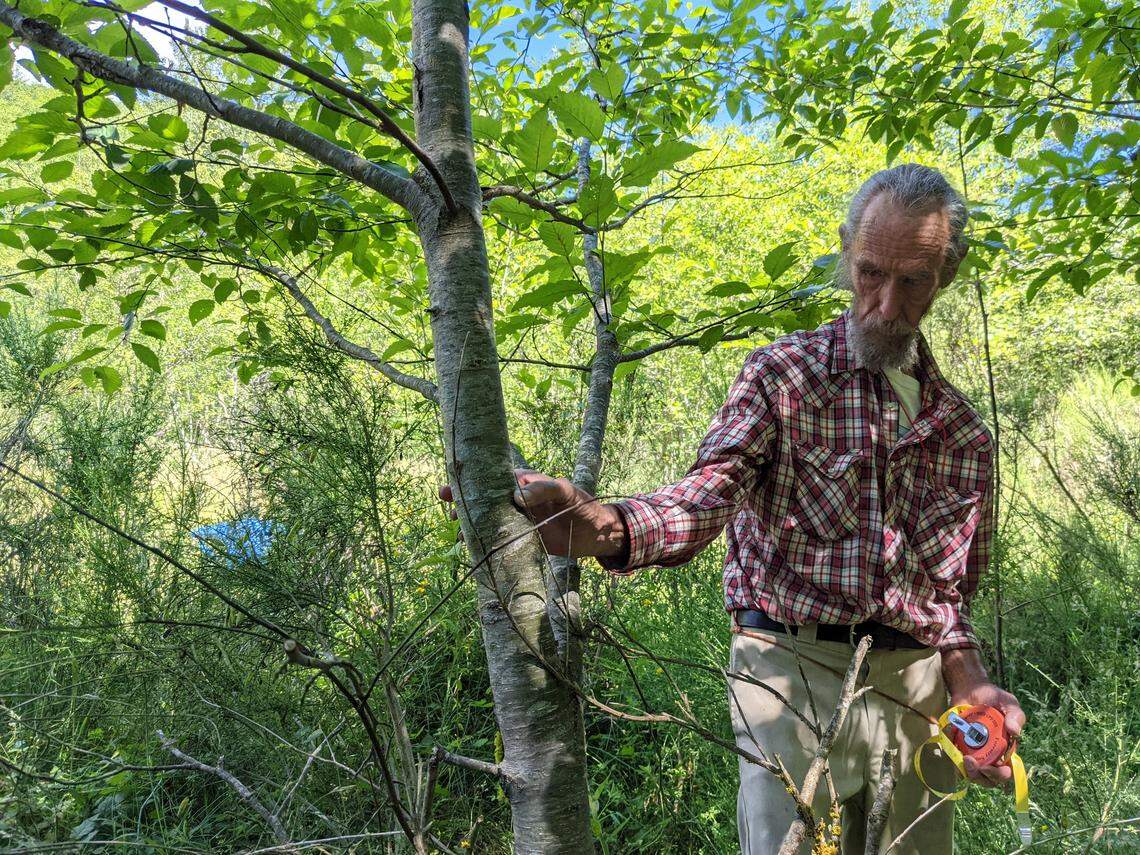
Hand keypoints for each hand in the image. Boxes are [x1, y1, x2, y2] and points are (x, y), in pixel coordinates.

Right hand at [438, 469, 626, 559]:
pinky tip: (474, 549)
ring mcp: (518, 520)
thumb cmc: (583, 504)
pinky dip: (485, 543)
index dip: (470, 482)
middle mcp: (517, 500)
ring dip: (472, 527)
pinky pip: (499, 539)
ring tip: (460, 535)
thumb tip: (515, 496)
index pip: (492, 479)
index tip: (451, 489)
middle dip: (464, 506)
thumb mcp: (565, 491)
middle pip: (484, 501)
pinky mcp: (522, 539)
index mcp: (524, 482)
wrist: (597, 533)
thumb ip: (542, 489)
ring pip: (488, 521)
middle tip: (449, 514)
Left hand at [950, 681, 1025, 787]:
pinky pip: (954, 760)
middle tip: (972, 762)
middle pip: (987, 779)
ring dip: (967, 772)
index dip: (1000, 776)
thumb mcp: (1009, 703)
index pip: (1006, 773)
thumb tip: (1014, 731)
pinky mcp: (957, 746)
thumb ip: (1015, 716)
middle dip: (981, 777)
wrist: (970, 688)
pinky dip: (953, 759)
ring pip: (971, 774)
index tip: (994, 768)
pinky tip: (953, 748)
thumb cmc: (993, 698)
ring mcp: (972, 752)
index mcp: (1005, 750)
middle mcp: (989, 755)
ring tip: (964, 759)